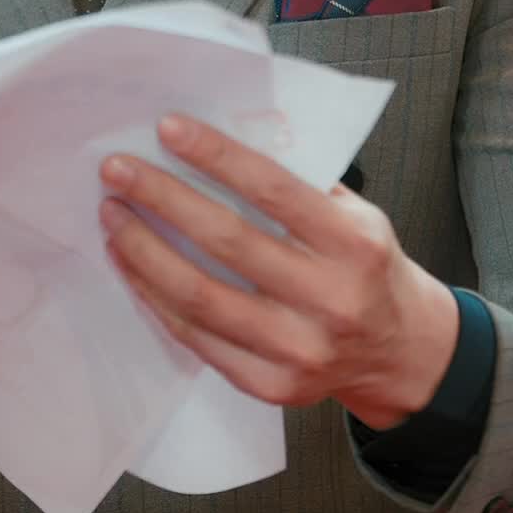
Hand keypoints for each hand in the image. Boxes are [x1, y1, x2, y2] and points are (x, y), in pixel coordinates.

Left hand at [99, 115, 458, 430]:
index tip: (167, 128)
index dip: (215, 156)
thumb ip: (300, 182)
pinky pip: (197, 337)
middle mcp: (329, 300)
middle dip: (162, 198)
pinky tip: (131, 265)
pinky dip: (155, 297)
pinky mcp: (272, 385)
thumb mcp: (356, 214)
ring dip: (144, 250)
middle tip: (117, 170)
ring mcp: (299, 350)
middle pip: (226, 241)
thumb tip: (217, 141)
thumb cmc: (365, 267)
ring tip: (112, 215)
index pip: (272, 190)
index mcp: (352, 245)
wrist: (399, 352)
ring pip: (200, 296)